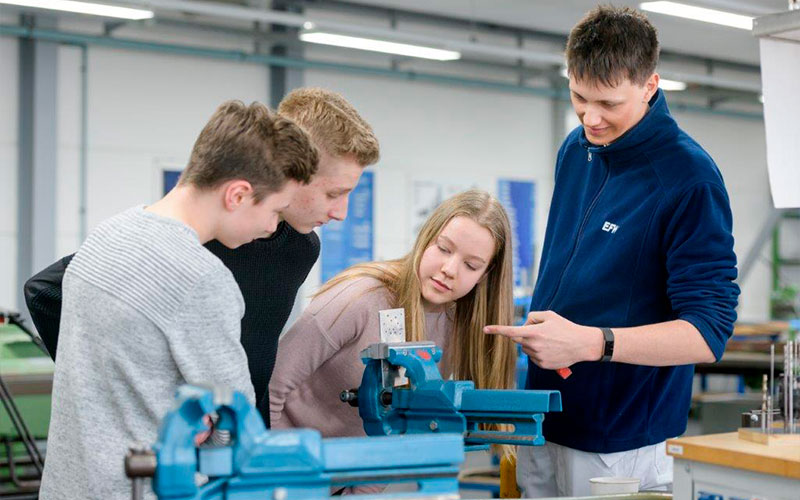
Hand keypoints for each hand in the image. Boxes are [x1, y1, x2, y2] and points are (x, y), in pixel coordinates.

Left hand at [484, 310, 602, 369]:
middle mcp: (534, 346)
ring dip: (531, 343)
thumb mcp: (550, 315)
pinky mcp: (543, 365)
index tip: (485, 329)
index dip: (497, 330)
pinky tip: (551, 349)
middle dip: (524, 334)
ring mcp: (538, 357)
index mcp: (534, 332)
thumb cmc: (566, 327)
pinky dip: (538, 352)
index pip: (511, 331)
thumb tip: (524, 324)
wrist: (582, 345)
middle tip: (540, 331)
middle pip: (518, 339)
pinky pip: (533, 357)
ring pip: (526, 348)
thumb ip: (533, 316)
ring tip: (549, 341)